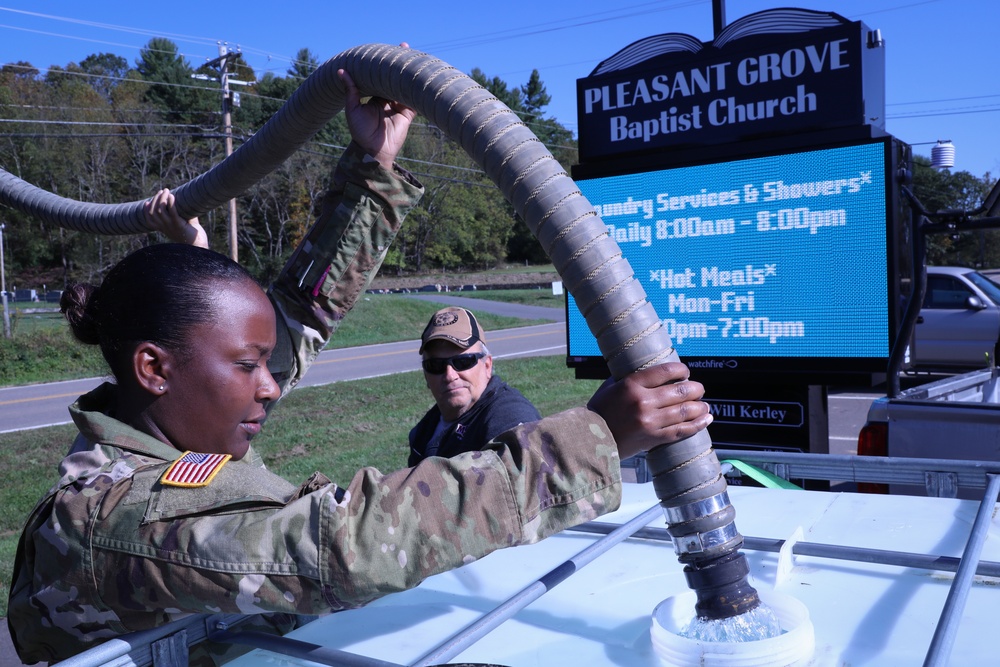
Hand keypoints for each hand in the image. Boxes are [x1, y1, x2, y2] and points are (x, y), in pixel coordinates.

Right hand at [143, 188, 208, 247]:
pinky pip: (172, 212)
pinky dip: (170, 203)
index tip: (148, 202)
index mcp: (164, 229)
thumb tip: (185, 202)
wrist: (198, 246)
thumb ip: (183, 214)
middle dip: (156, 199)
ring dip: (162, 198)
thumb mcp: (185, 223)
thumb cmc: (193, 235)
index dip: (146, 211)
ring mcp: (170, 226)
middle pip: (153, 212)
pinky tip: (172, 196)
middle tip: (162, 191)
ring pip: (160, 210)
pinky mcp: (179, 225)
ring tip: (166, 191)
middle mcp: (164, 228)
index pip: (149, 220)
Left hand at [338, 43, 416, 169]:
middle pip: (395, 78)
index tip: (386, 50)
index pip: (380, 77)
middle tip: (404, 46)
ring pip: (406, 86)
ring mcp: (399, 106)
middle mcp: (388, 99)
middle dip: (400, 64)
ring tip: (413, 57)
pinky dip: (417, 89)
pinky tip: (420, 77)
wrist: (373, 151)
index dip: (384, 64)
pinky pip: (414, 100)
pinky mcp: (408, 114)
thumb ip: (350, 90)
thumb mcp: (352, 109)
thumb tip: (341, 71)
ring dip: (410, 73)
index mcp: (375, 97)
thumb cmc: (360, 132)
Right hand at [587, 362, 712, 459]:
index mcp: (631, 385)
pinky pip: (681, 430)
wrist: (589, 439)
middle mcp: (643, 402)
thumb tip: (650, 371)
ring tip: (705, 405)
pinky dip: (697, 424)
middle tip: (699, 389)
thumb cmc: (600, 411)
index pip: (666, 371)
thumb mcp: (611, 387)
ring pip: (685, 411)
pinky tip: (706, 419)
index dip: (682, 370)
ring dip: (700, 407)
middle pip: (680, 390)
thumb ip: (630, 378)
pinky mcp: (653, 438)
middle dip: (696, 388)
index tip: (686, 372)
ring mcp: (650, 421)